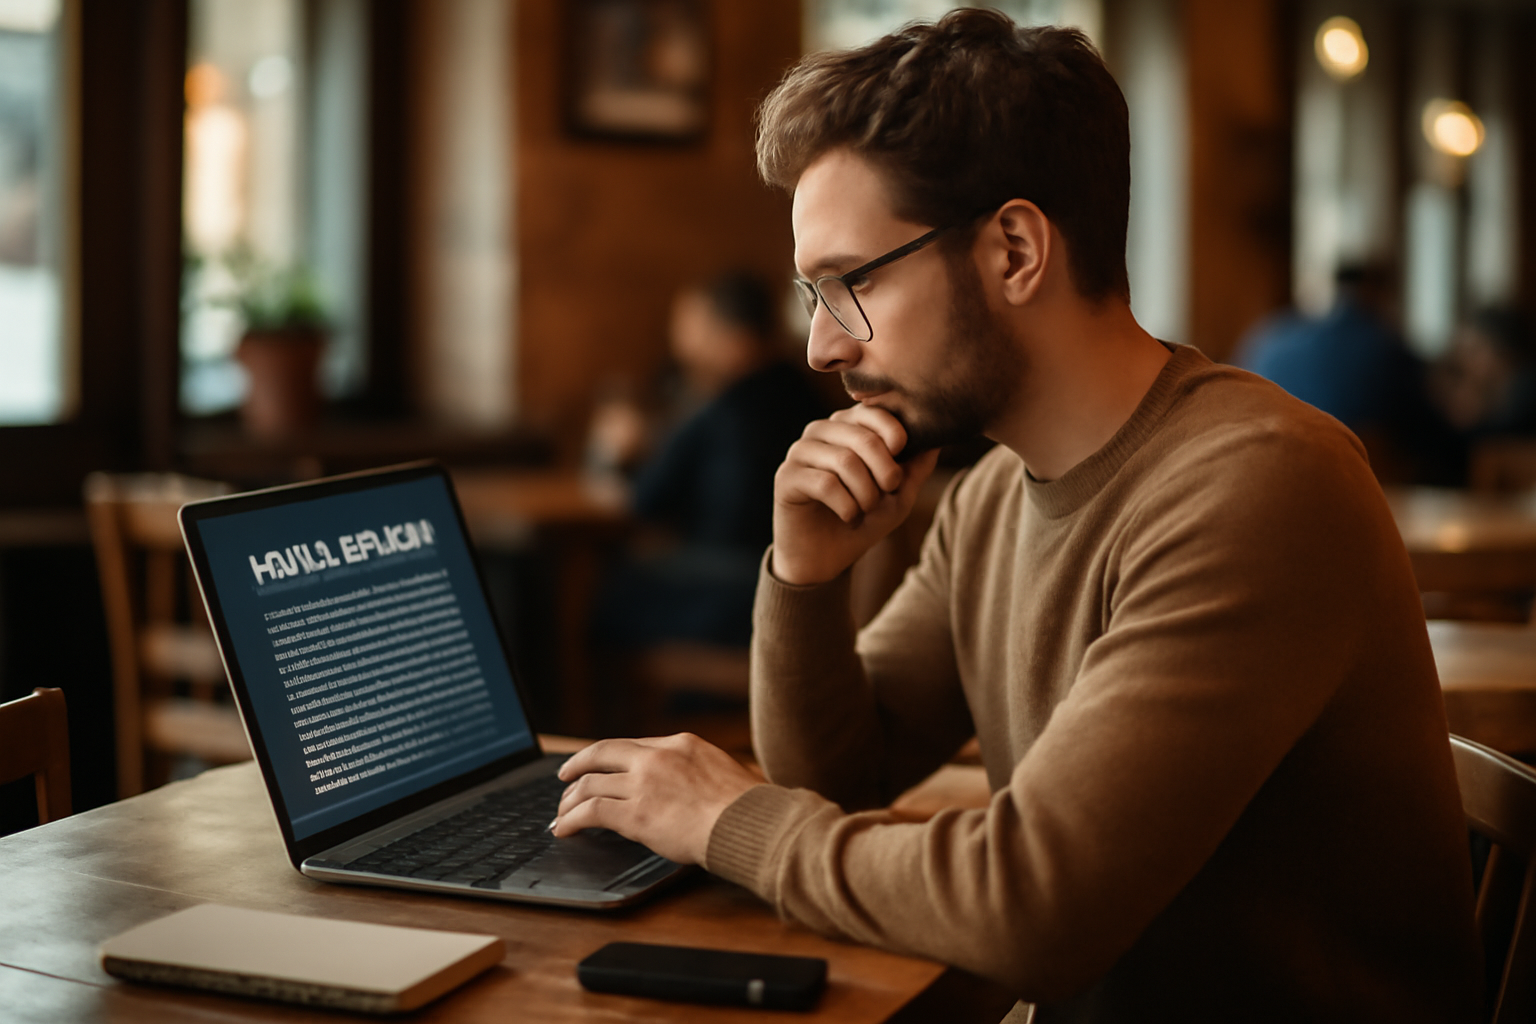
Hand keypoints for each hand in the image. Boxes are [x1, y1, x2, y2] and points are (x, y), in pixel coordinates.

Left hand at [552, 733, 759, 864]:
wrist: (748, 823)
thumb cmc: (746, 807)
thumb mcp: (723, 771)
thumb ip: (699, 772)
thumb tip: (692, 786)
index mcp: (681, 743)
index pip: (633, 746)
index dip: (610, 758)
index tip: (600, 766)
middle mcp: (657, 757)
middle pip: (602, 753)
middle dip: (578, 766)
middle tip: (565, 778)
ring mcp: (643, 783)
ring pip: (590, 784)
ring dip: (570, 800)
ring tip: (561, 814)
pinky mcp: (634, 813)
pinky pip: (590, 812)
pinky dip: (571, 820)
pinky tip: (564, 829)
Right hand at [771, 404, 939, 585]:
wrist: (825, 557)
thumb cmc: (862, 519)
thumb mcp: (898, 494)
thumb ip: (917, 465)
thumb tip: (938, 436)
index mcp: (847, 425)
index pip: (872, 410)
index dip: (894, 433)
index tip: (901, 459)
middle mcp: (821, 431)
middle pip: (862, 437)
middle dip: (885, 471)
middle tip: (889, 492)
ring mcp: (800, 451)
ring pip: (845, 461)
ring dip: (866, 493)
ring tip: (866, 509)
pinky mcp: (786, 477)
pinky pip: (825, 484)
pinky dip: (847, 506)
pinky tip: (849, 517)